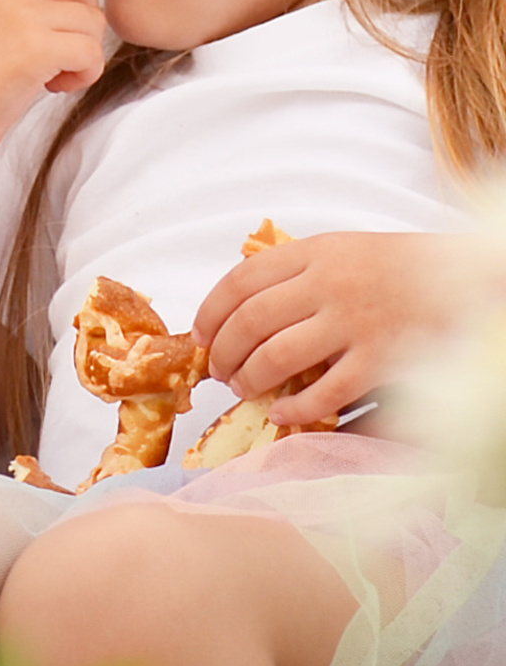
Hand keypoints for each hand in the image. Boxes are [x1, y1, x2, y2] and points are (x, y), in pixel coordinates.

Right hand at [0, 0, 105, 159]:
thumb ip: (29, 6)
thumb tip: (86, 7)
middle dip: (79, 24)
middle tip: (43, 55)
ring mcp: (18, 11)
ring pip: (93, 21)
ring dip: (80, 55)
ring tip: (40, 73)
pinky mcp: (35, 43)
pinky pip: (91, 52)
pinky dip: (80, 76)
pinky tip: (48, 85)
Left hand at [194, 230, 484, 427]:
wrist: (467, 279)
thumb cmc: (399, 267)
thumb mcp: (341, 250)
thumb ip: (295, 271)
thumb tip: (240, 305)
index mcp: (313, 253)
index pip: (239, 282)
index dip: (210, 312)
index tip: (198, 335)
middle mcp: (328, 284)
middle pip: (250, 321)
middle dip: (223, 352)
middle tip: (218, 371)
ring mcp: (355, 323)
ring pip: (277, 356)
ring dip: (250, 378)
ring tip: (243, 389)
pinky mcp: (382, 359)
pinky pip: (325, 392)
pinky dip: (295, 408)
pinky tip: (283, 414)